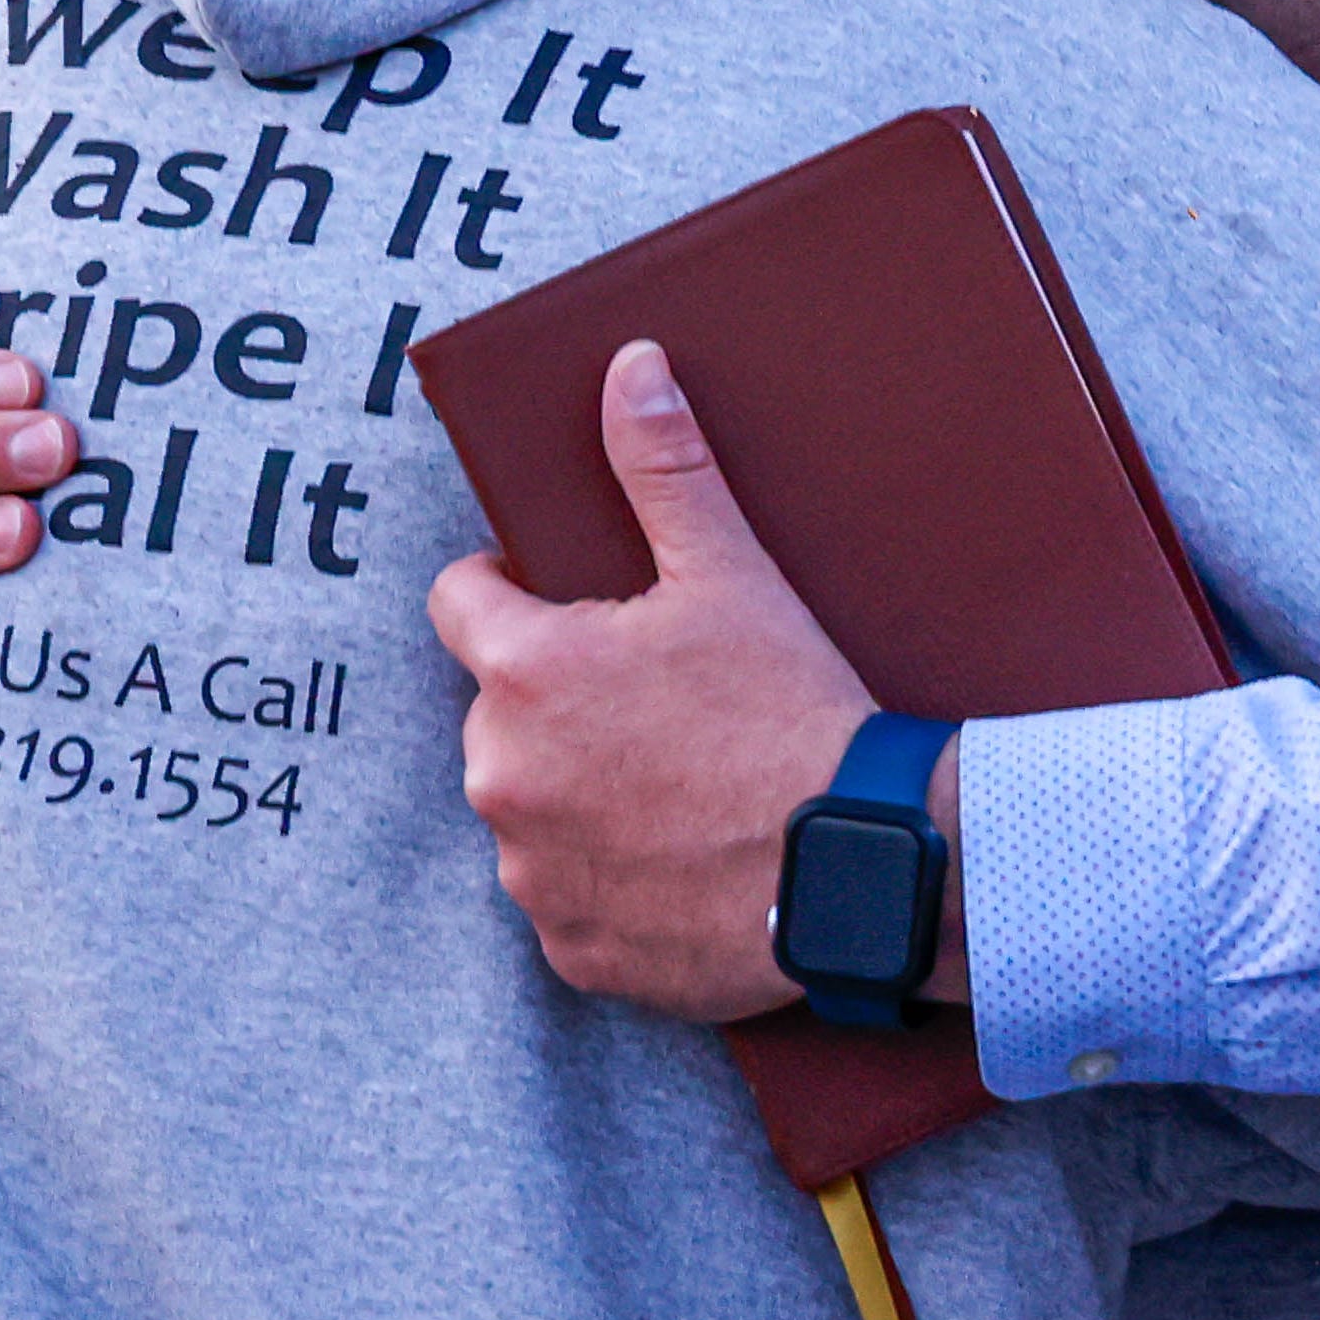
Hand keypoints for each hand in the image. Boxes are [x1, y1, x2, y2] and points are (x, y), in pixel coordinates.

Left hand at [434, 339, 967, 1021]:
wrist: (862, 867)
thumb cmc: (791, 712)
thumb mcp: (731, 574)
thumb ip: (664, 468)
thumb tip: (629, 367)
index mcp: (526, 673)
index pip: (458, 602)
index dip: (512, 589)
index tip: (573, 603)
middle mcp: (503, 777)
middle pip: (500, 712)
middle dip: (559, 702)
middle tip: (659, 702)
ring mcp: (532, 875)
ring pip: (532, 808)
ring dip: (581, 793)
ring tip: (681, 784)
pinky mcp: (572, 952)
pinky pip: (569, 900)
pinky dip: (611, 880)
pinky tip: (684, 859)